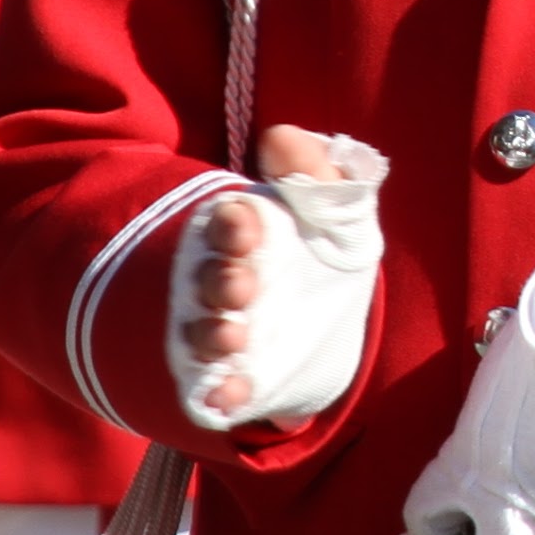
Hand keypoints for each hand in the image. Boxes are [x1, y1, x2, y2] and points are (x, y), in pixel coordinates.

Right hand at [170, 125, 387, 428]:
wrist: (329, 313)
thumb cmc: (322, 247)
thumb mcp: (333, 208)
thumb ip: (313, 172)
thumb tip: (279, 139)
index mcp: (241, 238)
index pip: (226, 225)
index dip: (232, 225)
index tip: (246, 223)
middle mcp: (221, 284)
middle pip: (208, 281)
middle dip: (220, 282)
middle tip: (241, 285)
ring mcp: (220, 333)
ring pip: (202, 334)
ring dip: (212, 336)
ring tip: (234, 337)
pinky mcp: (230, 377)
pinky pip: (213, 388)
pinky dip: (217, 393)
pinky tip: (227, 395)